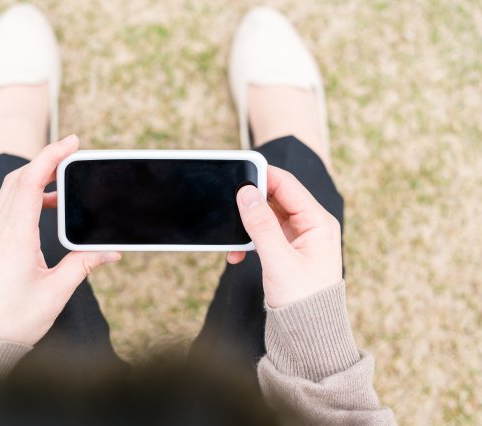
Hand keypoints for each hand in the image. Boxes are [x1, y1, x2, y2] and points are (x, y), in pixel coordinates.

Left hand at [0, 135, 120, 345]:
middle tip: (72, 154)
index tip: (73, 142)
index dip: (51, 156)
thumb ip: (83, 265)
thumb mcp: (56, 292)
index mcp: (16, 237)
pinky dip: (28, 195)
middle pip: (18, 179)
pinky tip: (48, 208)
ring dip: (35, 176)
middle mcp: (1, 231)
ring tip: (64, 179)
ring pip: (11, 191)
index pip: (31, 182)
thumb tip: (111, 251)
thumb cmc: (14, 320)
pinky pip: (9, 207)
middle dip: (45, 159)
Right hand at [228, 166, 341, 307]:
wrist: (308, 334)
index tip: (238, 172)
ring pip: (266, 216)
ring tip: (232, 237)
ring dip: (247, 224)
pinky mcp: (287, 249)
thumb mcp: (278, 260)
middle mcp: (310, 225)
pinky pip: (264, 233)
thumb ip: (261, 225)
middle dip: (251, 202)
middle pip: (276, 197)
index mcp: (318, 222)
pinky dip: (248, 240)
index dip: (263, 175)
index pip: (288, 185)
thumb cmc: (302, 300)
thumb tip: (246, 193)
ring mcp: (298, 237)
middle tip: (228, 204)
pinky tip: (236, 254)